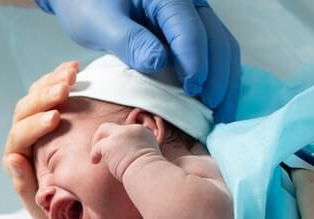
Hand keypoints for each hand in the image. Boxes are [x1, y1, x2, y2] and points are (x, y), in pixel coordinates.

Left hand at [4, 61, 78, 218]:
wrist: (72, 197)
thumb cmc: (55, 205)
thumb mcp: (41, 206)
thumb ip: (25, 186)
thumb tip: (14, 159)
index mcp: (17, 158)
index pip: (19, 137)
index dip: (34, 126)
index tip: (55, 118)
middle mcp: (21, 136)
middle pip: (25, 111)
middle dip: (44, 98)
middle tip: (65, 90)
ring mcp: (33, 120)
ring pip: (35, 95)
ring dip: (52, 82)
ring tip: (72, 74)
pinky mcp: (47, 110)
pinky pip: (48, 88)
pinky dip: (60, 76)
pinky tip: (74, 69)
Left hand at [33, 0, 240, 121]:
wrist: (89, 0)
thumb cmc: (92, 7)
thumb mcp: (103, 24)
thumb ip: (130, 41)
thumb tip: (158, 63)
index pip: (189, 29)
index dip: (195, 61)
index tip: (194, 89)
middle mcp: (188, 2)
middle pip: (215, 38)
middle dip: (218, 76)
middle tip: (214, 109)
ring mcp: (193, 14)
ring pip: (221, 45)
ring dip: (224, 79)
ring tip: (220, 111)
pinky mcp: (191, 29)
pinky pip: (212, 50)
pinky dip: (216, 75)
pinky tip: (213, 100)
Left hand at [90, 121, 161, 179]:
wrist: (149, 173)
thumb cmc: (149, 173)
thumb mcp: (148, 157)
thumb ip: (139, 153)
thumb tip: (129, 161)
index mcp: (143, 132)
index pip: (127, 131)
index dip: (118, 140)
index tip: (116, 151)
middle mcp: (132, 129)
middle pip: (112, 126)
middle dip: (103, 135)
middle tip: (100, 149)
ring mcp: (121, 135)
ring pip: (103, 130)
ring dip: (96, 142)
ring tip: (95, 157)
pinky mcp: (111, 144)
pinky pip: (97, 146)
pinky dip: (94, 153)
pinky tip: (94, 162)